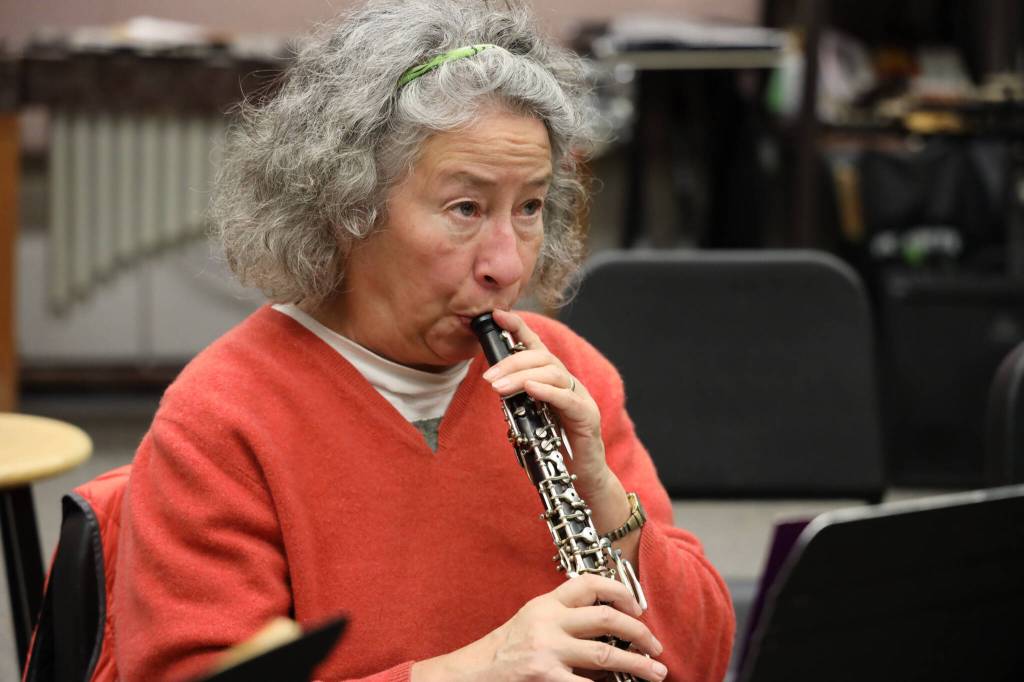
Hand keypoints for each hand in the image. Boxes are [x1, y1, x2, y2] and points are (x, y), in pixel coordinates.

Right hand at [411, 575, 667, 681]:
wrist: (466, 678)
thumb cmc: (499, 655)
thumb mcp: (528, 626)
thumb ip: (560, 621)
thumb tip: (607, 630)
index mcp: (544, 605)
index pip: (588, 584)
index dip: (620, 591)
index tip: (637, 608)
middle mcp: (547, 623)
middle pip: (606, 617)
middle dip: (639, 631)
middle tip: (656, 646)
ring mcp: (547, 653)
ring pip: (607, 654)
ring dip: (638, 664)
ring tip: (656, 673)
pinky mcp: (546, 680)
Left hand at [482, 310, 607, 497]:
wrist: (580, 481)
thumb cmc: (552, 448)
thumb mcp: (529, 419)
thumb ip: (518, 400)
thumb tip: (496, 384)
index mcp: (553, 381)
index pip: (536, 347)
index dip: (519, 328)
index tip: (497, 314)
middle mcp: (568, 384)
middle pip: (542, 357)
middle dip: (512, 362)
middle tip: (488, 376)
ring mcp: (580, 398)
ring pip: (553, 373)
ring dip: (522, 377)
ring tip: (499, 388)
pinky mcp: (587, 417)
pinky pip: (567, 398)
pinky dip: (547, 390)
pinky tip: (530, 389)